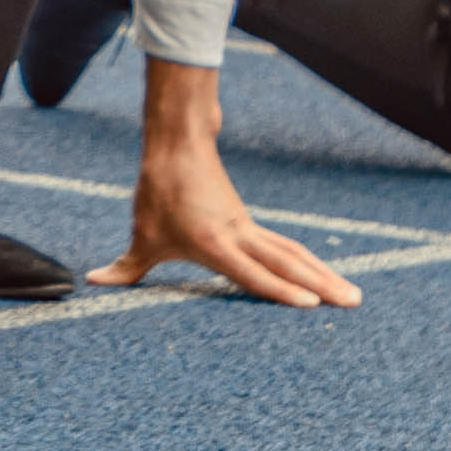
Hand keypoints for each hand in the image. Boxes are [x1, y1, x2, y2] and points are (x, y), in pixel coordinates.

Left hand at [86, 66, 356, 305]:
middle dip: (322, 285)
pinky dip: (310, 262)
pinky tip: (327, 277)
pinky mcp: (250, 224)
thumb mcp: (141, 233)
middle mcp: (239, 235)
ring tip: (354, 296)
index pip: (253, 273)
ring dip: (325, 273)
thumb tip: (95, 283)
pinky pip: (287, 246)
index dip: (282, 291)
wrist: (178, 145)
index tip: (311, 305)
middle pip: (289, 263)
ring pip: (295, 253)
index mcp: (214, 242)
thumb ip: (126, 267)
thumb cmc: (159, 191)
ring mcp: (249, 228)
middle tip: (354, 303)